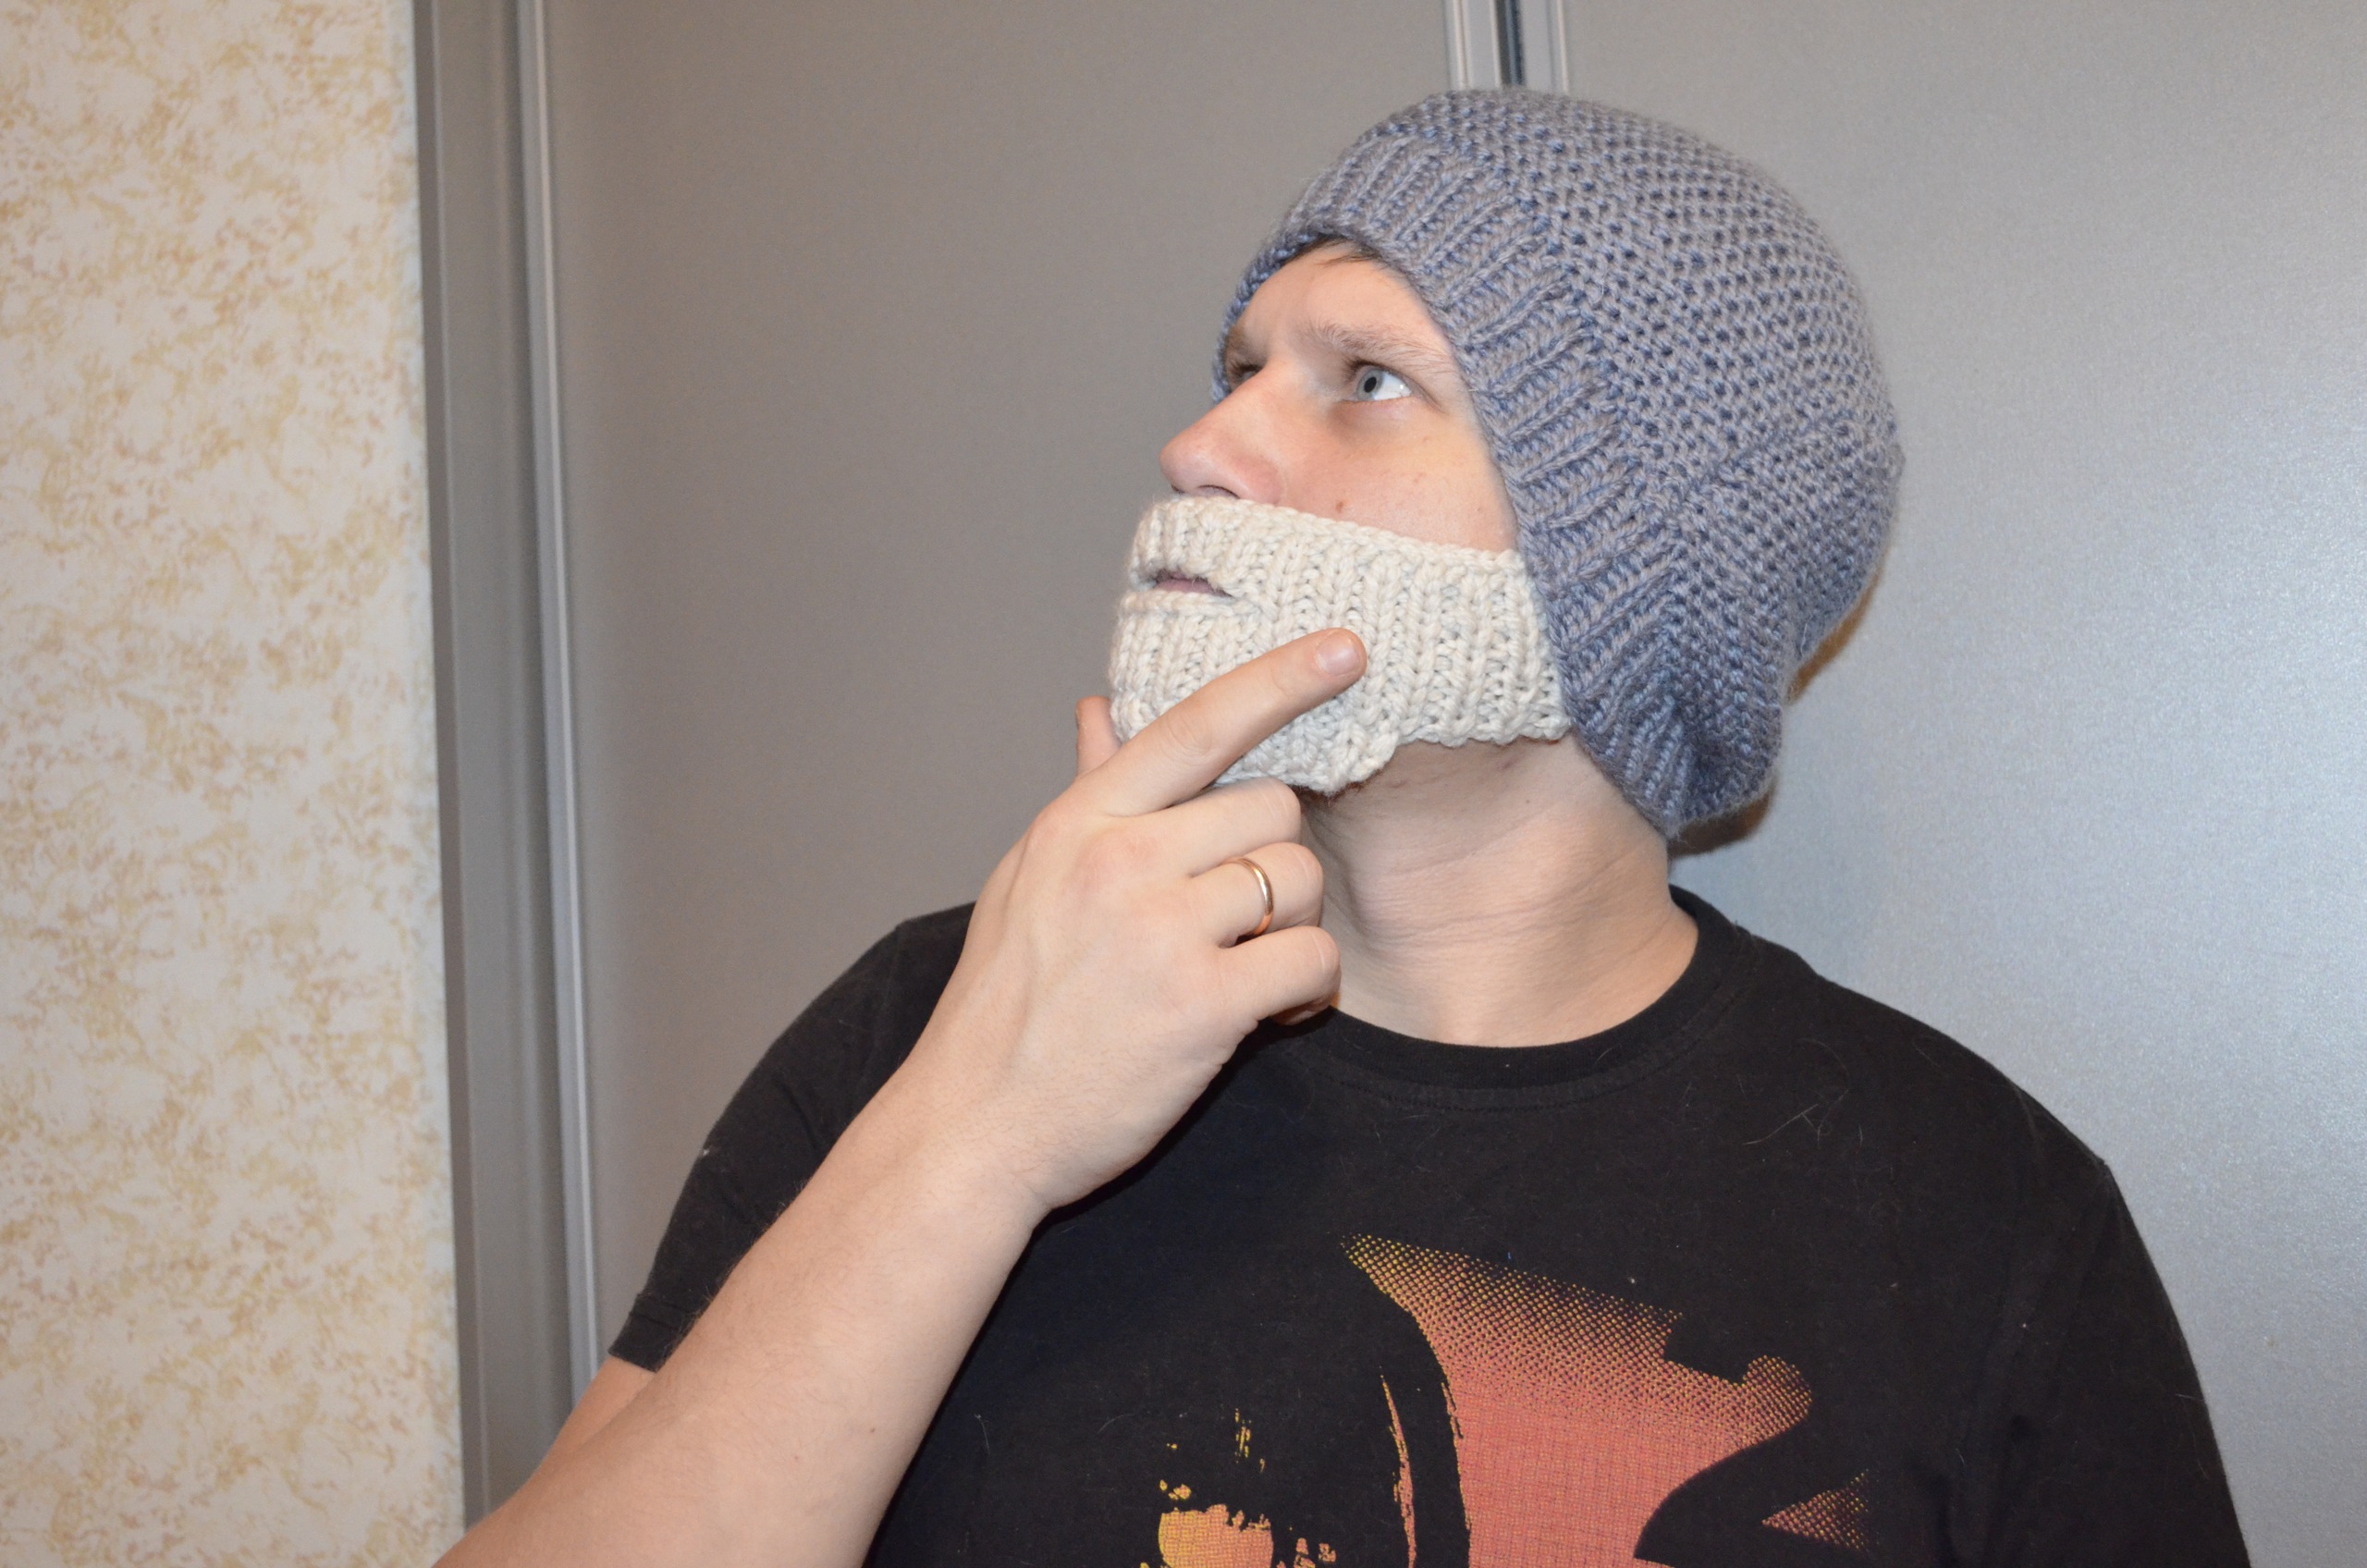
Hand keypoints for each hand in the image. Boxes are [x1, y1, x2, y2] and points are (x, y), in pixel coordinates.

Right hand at [896, 629, 1365, 1215]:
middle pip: (1272, 808)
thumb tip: (1099, 708)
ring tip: (1250, 973)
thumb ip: (1086, 796)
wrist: (974, 1126)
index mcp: (1081, 822)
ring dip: (1296, 928)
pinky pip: (1311, 960)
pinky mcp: (1201, 1006)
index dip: (1280, 679)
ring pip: (1299, 880)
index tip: (1344, 647)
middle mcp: (1120, 861)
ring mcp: (1160, 931)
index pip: (1197, 724)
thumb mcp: (1028, 881)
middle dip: (1275, 862)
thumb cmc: (1005, 1007)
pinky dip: (1310, 991)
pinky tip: (1271, 1015)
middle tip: (1241, 922)